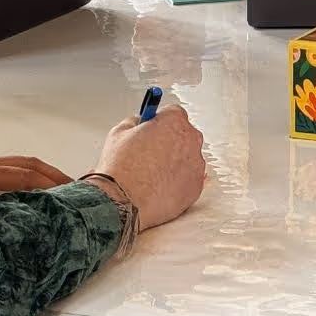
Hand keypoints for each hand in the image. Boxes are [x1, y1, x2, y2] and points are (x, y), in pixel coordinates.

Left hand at [0, 150, 70, 197]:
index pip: (22, 177)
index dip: (50, 186)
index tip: (72, 197)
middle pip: (25, 164)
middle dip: (53, 175)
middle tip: (78, 191)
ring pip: (14, 164)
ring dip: (39, 174)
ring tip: (56, 190)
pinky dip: (21, 177)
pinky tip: (18, 192)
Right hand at [90, 105, 205, 229]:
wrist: (122, 202)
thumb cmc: (120, 169)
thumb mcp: (119, 132)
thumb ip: (135, 121)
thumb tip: (141, 122)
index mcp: (174, 121)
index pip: (173, 113)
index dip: (160, 122)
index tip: (153, 128)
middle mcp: (191, 140)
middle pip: (183, 135)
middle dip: (169, 141)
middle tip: (149, 154)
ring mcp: (196, 164)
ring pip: (187, 158)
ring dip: (174, 163)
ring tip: (151, 175)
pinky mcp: (196, 187)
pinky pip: (188, 180)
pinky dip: (177, 182)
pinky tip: (158, 187)